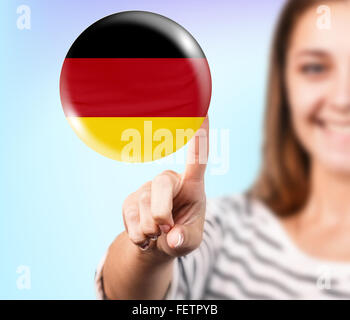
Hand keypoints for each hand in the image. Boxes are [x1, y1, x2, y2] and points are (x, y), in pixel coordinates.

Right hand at [122, 116, 208, 256]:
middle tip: (165, 230)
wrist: (157, 244)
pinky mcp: (130, 200)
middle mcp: (169, 181)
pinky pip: (130, 216)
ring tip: (156, 235)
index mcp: (192, 185)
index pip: (197, 158)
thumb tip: (172, 239)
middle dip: (162, 214)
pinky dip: (138, 234)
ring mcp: (147, 188)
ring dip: (150, 230)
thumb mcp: (191, 241)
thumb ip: (186, 239)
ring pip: (144, 205)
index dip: (200, 135)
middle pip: (162, 184)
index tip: (202, 110)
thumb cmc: (181, 235)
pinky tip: (144, 235)